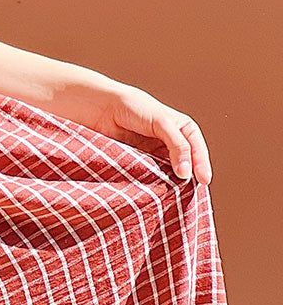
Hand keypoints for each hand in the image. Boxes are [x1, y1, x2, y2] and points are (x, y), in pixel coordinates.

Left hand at [53, 81, 211, 184]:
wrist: (102, 109)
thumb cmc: (134, 108)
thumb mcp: (161, 122)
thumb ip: (177, 145)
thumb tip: (186, 173)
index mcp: (183, 130)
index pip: (197, 150)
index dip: (201, 165)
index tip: (203, 180)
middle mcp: (172, 144)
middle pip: (187, 165)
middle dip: (190, 178)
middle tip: (191, 193)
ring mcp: (156, 156)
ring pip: (170, 174)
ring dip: (172, 184)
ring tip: (175, 196)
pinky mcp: (141, 164)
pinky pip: (152, 177)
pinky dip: (156, 185)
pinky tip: (157, 193)